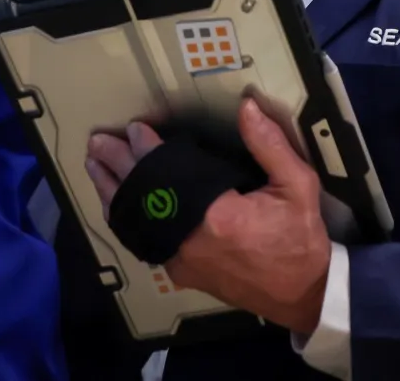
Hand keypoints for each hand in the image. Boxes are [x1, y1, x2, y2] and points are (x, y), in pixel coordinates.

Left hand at [86, 97, 330, 334]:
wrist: (303, 293)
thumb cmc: (300, 237)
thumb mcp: (297, 185)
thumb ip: (269, 144)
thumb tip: (246, 107)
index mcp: (217, 216)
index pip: (168, 176)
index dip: (147, 149)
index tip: (134, 128)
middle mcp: (190, 242)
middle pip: (144, 199)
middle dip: (118, 167)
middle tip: (98, 143)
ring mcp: (181, 261)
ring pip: (137, 225)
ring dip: (114, 193)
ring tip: (95, 167)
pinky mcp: (181, 272)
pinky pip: (146, 241)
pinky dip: (129, 219)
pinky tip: (117, 204)